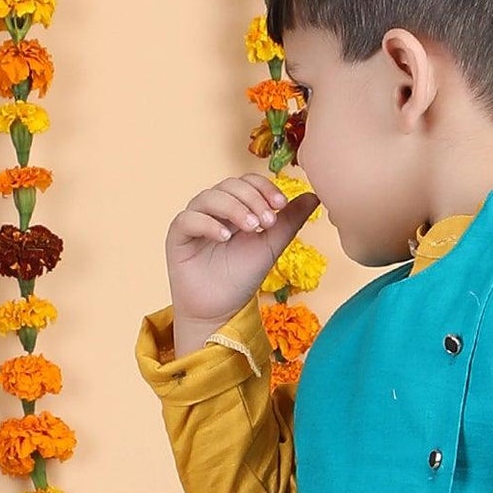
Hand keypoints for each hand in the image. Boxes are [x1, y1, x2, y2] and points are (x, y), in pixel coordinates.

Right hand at [164, 174, 320, 329]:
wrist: (220, 310)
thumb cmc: (242, 277)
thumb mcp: (272, 245)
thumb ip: (290, 221)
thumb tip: (315, 195)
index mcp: (235, 206)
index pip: (247, 182)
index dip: (263, 187)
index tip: (281, 205)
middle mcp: (213, 209)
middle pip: (230, 186)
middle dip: (252, 200)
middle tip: (268, 222)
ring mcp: (194, 220)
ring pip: (210, 198)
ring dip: (234, 209)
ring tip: (252, 229)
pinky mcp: (178, 236)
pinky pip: (188, 219)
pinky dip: (208, 224)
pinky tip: (225, 237)